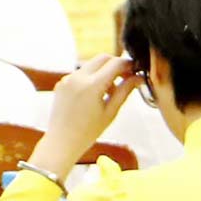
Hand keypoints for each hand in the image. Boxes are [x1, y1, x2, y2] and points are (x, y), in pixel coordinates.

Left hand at [31, 54, 138, 178]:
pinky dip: (90, 78)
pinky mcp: (62, 83)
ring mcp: (68, 79)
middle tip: (125, 78)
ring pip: (91, 65)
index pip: (116, 63)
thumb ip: (125, 90)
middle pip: (103, 58)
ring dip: (103, 72)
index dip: (129, 65)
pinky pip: (80, 73)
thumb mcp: (111, 112)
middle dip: (116, 64)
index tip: (136, 71)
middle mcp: (78, 77)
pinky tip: (93, 96)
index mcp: (92, 85)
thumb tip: (139, 77)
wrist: (61, 142)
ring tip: (109, 92)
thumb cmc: (88, 132)